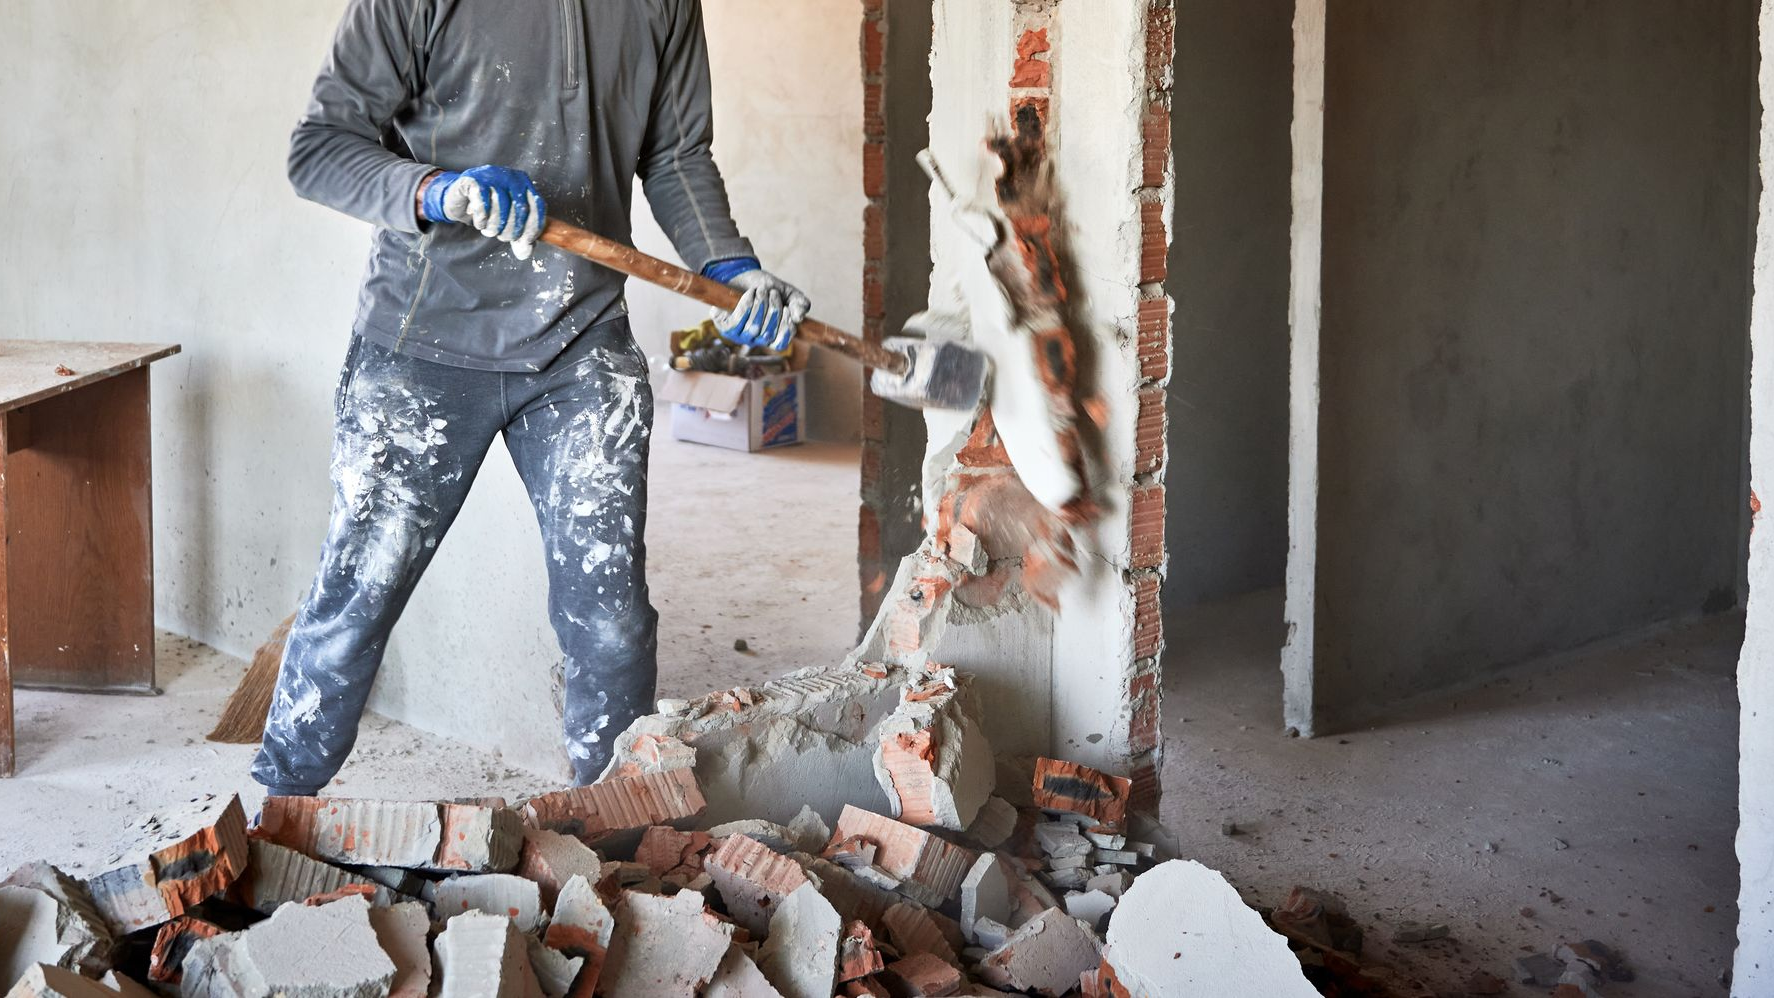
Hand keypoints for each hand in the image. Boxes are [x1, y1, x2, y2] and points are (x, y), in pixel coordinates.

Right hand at [422, 165, 545, 259]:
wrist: (458, 200)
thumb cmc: (487, 211)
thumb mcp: (506, 224)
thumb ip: (519, 238)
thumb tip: (525, 252)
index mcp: (525, 184)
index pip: (537, 205)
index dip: (533, 226)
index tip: (526, 242)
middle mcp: (511, 176)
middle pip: (520, 207)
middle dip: (512, 229)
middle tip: (503, 238)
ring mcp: (492, 174)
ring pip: (501, 205)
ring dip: (495, 225)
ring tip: (490, 231)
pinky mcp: (474, 179)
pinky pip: (483, 202)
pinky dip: (482, 218)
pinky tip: (479, 223)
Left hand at [703, 258, 809, 351]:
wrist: (742, 274)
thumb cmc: (765, 287)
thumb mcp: (787, 293)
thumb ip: (799, 304)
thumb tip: (799, 318)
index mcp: (771, 336)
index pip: (780, 343)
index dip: (786, 329)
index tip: (788, 309)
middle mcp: (755, 339)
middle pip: (767, 334)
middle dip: (773, 310)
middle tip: (773, 292)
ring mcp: (739, 335)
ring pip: (753, 328)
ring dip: (760, 305)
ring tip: (761, 290)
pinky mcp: (725, 326)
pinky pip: (737, 322)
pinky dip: (746, 305)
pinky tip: (750, 293)